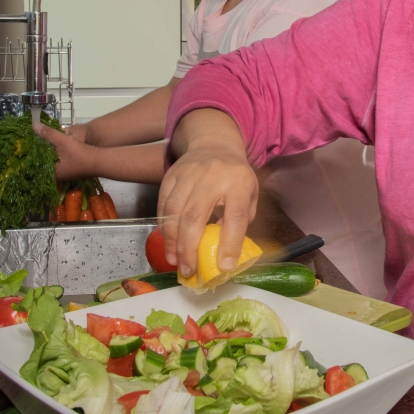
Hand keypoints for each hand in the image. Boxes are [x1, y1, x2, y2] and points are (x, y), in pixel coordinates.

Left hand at [33, 122, 97, 181]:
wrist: (99, 161)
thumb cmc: (80, 152)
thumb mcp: (62, 140)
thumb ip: (48, 133)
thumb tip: (33, 126)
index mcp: (52, 173)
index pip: (36, 165)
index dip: (31, 156)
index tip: (27, 147)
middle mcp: (57, 177)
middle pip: (43, 165)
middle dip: (39, 154)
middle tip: (32, 144)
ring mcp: (64, 176)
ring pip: (51, 164)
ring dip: (47, 155)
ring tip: (41, 145)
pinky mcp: (70, 172)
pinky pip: (58, 165)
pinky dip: (55, 158)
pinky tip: (54, 150)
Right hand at [158, 131, 257, 276]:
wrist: (214, 144)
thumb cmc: (235, 177)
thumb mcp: (249, 195)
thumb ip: (241, 221)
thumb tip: (226, 252)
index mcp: (238, 183)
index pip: (236, 217)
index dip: (230, 244)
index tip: (225, 267)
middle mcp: (212, 176)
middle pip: (195, 215)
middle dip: (189, 248)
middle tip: (189, 270)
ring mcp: (188, 174)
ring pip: (174, 211)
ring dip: (172, 240)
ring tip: (175, 261)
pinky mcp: (171, 175)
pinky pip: (163, 204)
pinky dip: (164, 227)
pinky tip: (168, 242)